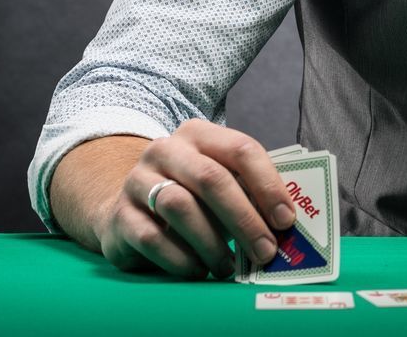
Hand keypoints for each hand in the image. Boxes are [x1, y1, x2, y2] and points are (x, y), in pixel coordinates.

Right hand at [96, 119, 295, 279]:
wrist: (125, 210)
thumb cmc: (189, 196)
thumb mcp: (218, 183)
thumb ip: (248, 193)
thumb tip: (284, 225)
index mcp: (199, 134)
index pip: (241, 149)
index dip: (268, 185)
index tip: (286, 220)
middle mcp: (166, 150)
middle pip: (211, 179)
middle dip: (244, 218)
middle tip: (265, 251)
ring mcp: (138, 181)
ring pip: (180, 207)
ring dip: (212, 242)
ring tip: (230, 267)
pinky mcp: (120, 216)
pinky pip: (152, 238)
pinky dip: (181, 259)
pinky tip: (198, 271)